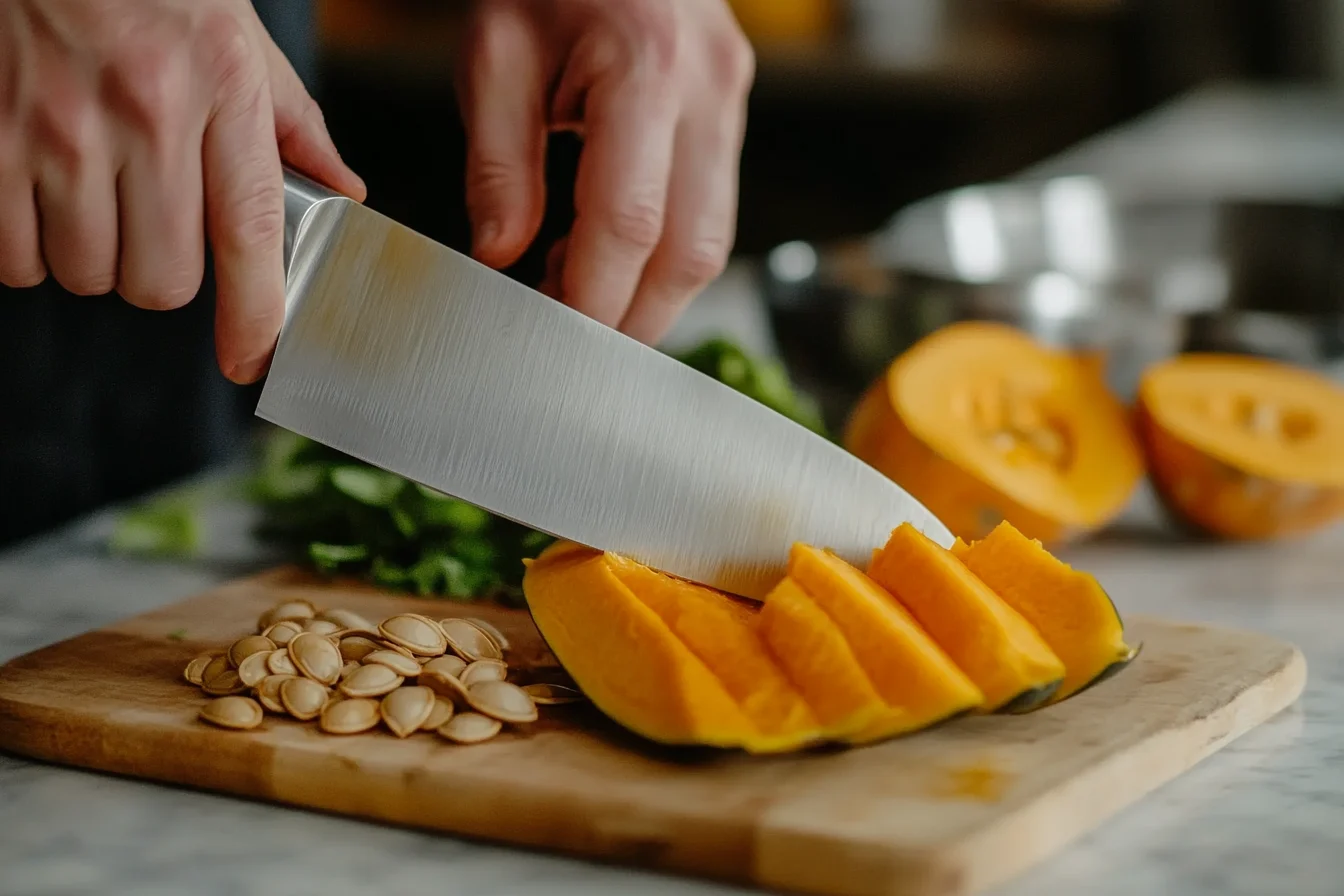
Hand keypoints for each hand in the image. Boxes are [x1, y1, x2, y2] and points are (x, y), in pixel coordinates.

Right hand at [0, 0, 364, 382]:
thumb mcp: (241, 40)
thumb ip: (292, 124)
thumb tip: (343, 192)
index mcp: (220, 93)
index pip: (250, 235)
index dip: (255, 317)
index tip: (253, 358)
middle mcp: (142, 117)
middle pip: (161, 281)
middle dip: (163, 275)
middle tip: (157, 227)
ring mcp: (57, 130)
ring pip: (87, 273)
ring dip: (96, 258)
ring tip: (97, 197)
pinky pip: (14, 256)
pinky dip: (30, 247)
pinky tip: (46, 200)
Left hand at [457, 0, 754, 344]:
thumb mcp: (493, 54)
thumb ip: (499, 164)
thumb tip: (501, 255)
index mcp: (645, 66)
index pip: (628, 222)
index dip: (593, 297)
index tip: (552, 339)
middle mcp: (707, 86)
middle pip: (691, 249)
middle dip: (636, 317)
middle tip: (576, 346)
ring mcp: (732, 96)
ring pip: (714, 238)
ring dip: (654, 292)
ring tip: (584, 297)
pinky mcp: (732, 106)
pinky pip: (713, 207)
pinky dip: (665, 252)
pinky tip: (611, 256)